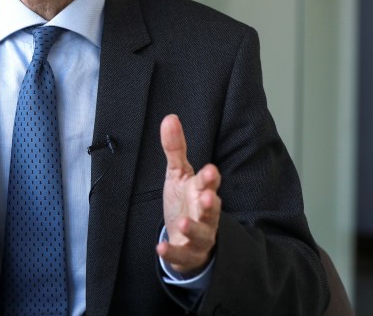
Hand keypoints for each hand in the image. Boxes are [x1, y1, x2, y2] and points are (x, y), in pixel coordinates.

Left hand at [156, 114, 220, 274]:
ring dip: (192, 229)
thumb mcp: (178, 174)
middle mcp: (204, 215)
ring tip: (183, 223)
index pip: (209, 184)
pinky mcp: (187, 253)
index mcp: (202, 192)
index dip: (210, 178)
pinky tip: (161, 248)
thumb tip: (169, 118)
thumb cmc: (186, 203)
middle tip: (207, 197)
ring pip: (201, 234)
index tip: (209, 170)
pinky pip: (181, 255)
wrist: (188, 238)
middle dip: (210, 204)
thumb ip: (175, 148)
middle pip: (211, 210)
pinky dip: (172, 252)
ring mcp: (198, 236)